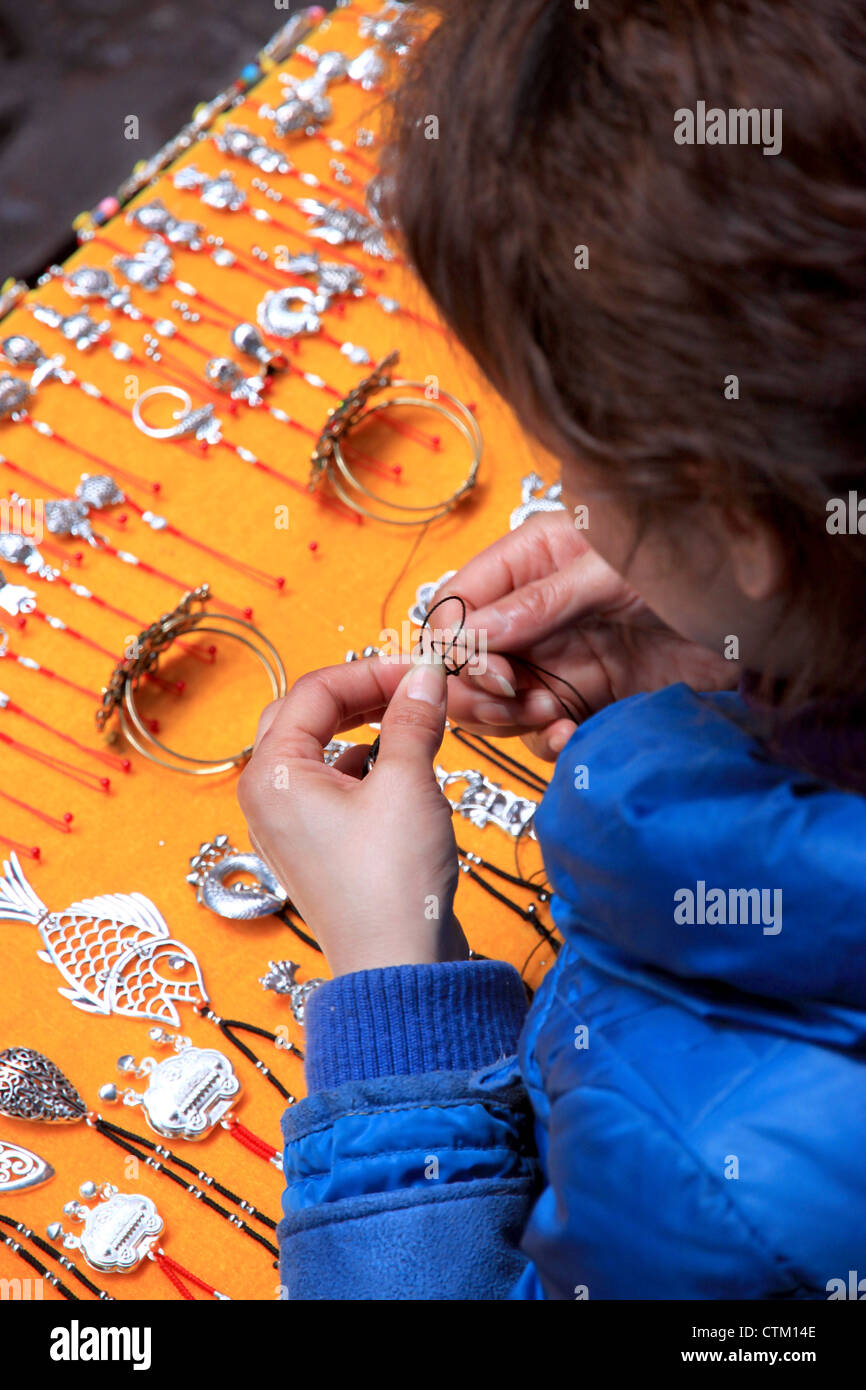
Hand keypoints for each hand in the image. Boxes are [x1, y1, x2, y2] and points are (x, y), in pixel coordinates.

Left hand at [237, 651, 467, 976]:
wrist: (399, 967)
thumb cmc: (392, 882)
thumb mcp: (407, 784)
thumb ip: (412, 720)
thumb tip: (424, 675)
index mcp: (272, 774)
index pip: (314, 691)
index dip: (371, 671)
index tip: (420, 668)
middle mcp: (267, 796)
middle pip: (305, 715)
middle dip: (359, 694)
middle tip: (410, 687)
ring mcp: (288, 824)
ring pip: (318, 749)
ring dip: (363, 727)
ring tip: (411, 721)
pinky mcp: (316, 846)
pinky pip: (331, 784)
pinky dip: (364, 764)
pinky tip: (399, 768)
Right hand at [437, 511, 736, 758]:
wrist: (771, 617)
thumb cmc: (699, 567)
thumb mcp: (612, 574)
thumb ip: (539, 603)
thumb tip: (470, 634)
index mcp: (533, 558)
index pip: (459, 601)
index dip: (456, 642)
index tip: (487, 671)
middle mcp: (538, 610)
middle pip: (469, 660)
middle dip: (480, 689)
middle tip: (517, 699)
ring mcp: (563, 657)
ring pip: (499, 702)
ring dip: (513, 718)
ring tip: (551, 714)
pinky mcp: (590, 699)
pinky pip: (543, 730)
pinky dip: (547, 742)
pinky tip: (570, 739)